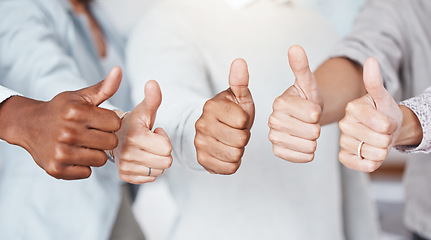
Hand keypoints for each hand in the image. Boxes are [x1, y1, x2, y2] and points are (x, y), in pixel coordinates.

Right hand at [0, 67, 122, 179]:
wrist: (29, 125)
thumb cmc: (61, 109)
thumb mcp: (80, 96)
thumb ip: (104, 87)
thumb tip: (119, 70)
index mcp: (76, 112)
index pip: (115, 123)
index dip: (109, 122)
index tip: (98, 121)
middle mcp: (68, 132)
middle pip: (111, 142)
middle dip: (104, 138)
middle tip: (91, 134)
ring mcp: (62, 152)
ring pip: (101, 159)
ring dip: (95, 153)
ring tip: (83, 144)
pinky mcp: (57, 169)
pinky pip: (87, 172)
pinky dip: (83, 166)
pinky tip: (73, 155)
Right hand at [113, 80, 172, 183]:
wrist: (115, 136)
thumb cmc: (135, 122)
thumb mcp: (144, 110)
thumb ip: (152, 98)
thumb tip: (152, 83)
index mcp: (134, 136)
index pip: (167, 148)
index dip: (164, 139)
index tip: (153, 132)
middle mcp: (127, 153)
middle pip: (166, 162)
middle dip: (162, 151)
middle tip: (150, 142)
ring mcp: (125, 166)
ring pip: (160, 171)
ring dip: (156, 161)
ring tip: (145, 149)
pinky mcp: (124, 176)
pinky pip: (151, 178)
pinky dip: (149, 169)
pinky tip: (141, 158)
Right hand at [194, 58, 254, 174]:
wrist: (216, 131)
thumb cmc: (232, 112)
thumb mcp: (239, 96)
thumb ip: (240, 81)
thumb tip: (240, 61)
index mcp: (211, 106)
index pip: (242, 122)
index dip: (246, 122)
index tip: (239, 119)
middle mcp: (201, 125)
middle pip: (240, 140)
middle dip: (243, 137)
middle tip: (236, 132)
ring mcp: (200, 143)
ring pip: (235, 155)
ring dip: (239, 150)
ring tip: (232, 141)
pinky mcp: (202, 160)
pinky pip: (229, 168)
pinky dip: (233, 162)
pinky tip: (228, 152)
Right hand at [268, 45, 322, 162]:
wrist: (303, 116)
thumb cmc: (307, 98)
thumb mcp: (308, 82)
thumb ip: (301, 66)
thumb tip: (295, 47)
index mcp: (279, 102)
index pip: (312, 115)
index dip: (318, 113)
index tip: (313, 110)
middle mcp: (272, 120)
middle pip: (311, 132)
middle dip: (317, 128)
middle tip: (311, 123)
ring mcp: (273, 136)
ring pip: (308, 146)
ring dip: (314, 140)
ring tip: (308, 132)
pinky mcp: (277, 151)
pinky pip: (302, 157)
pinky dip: (308, 153)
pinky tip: (305, 143)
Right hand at [338, 58, 401, 171]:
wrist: (384, 130)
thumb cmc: (384, 112)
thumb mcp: (383, 97)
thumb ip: (374, 81)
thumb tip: (370, 60)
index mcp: (352, 108)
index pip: (382, 124)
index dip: (391, 125)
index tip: (387, 121)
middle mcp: (343, 124)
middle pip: (379, 140)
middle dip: (388, 139)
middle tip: (383, 133)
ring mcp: (343, 141)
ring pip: (373, 154)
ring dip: (382, 151)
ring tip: (377, 142)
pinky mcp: (344, 157)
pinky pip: (363, 165)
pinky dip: (372, 162)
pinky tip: (371, 153)